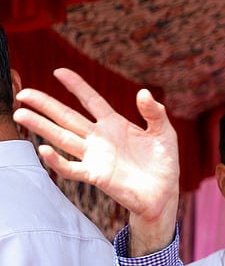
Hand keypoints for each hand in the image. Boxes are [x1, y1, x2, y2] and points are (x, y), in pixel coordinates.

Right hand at [13, 68, 179, 254]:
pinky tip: (44, 149)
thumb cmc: (164, 163)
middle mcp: (100, 138)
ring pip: (62, 138)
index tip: (59, 71)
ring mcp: (96, 156)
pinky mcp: (97, 176)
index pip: (92, 101)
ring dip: (41, 127)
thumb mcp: (164, 133)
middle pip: (68, 117)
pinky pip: (72, 168)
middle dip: (45, 104)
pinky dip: (57, 161)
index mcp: (116, 125)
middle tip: (23, 93)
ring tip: (20, 114)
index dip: (77, 86)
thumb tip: (144, 92)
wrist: (164, 194)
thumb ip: (155, 112)